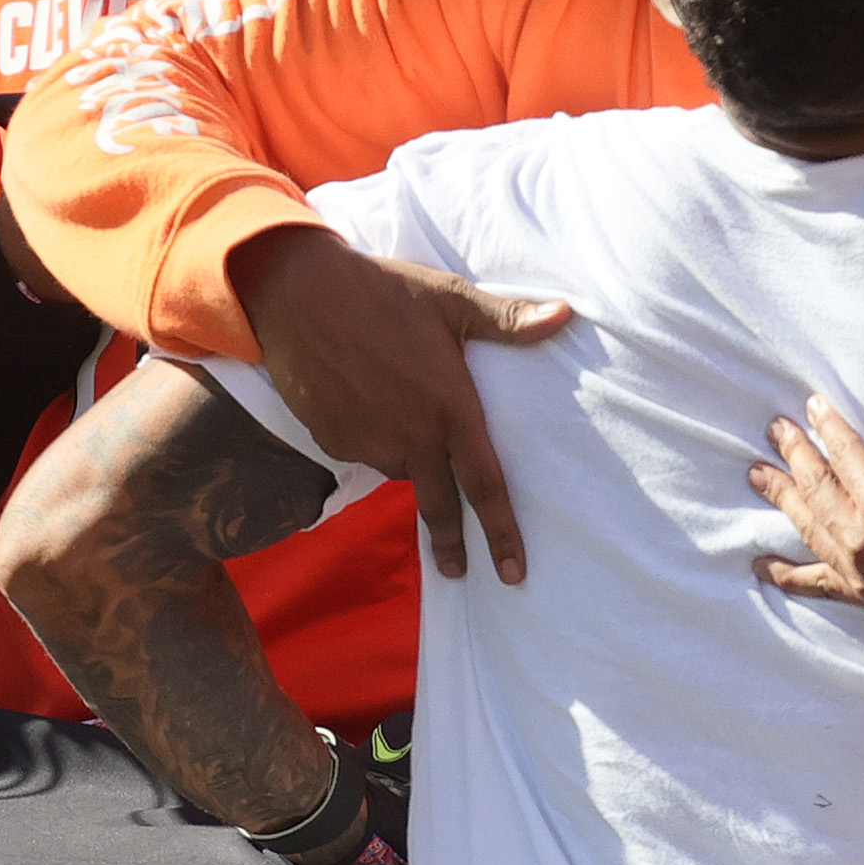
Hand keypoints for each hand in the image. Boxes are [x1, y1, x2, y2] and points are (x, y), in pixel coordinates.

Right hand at [232, 224, 574, 581]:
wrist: (298, 292)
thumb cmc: (382, 291)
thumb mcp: (450, 299)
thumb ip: (508, 320)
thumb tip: (565, 316)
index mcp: (450, 410)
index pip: (486, 486)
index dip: (502, 533)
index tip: (513, 573)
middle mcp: (412, 438)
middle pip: (440, 506)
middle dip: (451, 545)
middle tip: (459, 571)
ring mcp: (370, 443)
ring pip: (401, 470)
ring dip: (410, 462)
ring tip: (401, 419)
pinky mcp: (334, 440)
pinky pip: (364, 452)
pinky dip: (373, 440)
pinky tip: (365, 404)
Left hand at [748, 398, 863, 640]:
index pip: (843, 452)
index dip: (826, 425)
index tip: (810, 406)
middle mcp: (862, 538)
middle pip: (816, 487)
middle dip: (794, 455)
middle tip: (774, 431)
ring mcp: (861, 572)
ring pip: (808, 527)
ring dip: (782, 498)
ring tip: (759, 475)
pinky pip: (817, 585)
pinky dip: (787, 575)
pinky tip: (762, 566)